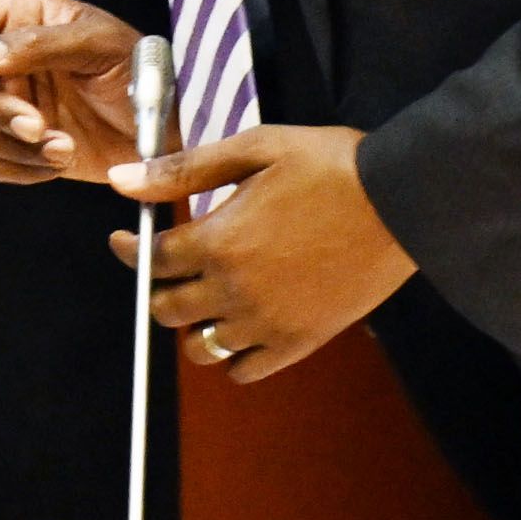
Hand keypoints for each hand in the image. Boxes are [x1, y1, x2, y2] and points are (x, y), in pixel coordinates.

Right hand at [0, 0, 142, 184]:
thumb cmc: (142, 72)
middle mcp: (6, 59)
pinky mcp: (18, 147)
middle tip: (37, 125)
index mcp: (21, 18)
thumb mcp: (98, 45)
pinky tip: (59, 162)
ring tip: (63, 149)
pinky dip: (18, 168)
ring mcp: (11, 104)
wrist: (169, 135)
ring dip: (11, 144)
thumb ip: (37, 45)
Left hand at [112, 123, 414, 381]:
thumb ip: (182, 170)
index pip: (151, 260)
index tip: (127, 240)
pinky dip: (232, 357)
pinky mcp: (298, 342)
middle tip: (171, 267)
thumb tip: (120, 181)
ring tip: (206, 298)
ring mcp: (266, 323)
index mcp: (217, 242)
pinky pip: (244, 370)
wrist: (400, 201)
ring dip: (192, 324)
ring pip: (200, 347)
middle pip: (167, 309)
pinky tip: (240, 327)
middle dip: (159, 286)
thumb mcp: (254, 149)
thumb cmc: (329, 165)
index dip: (131, 249)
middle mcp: (233, 292)